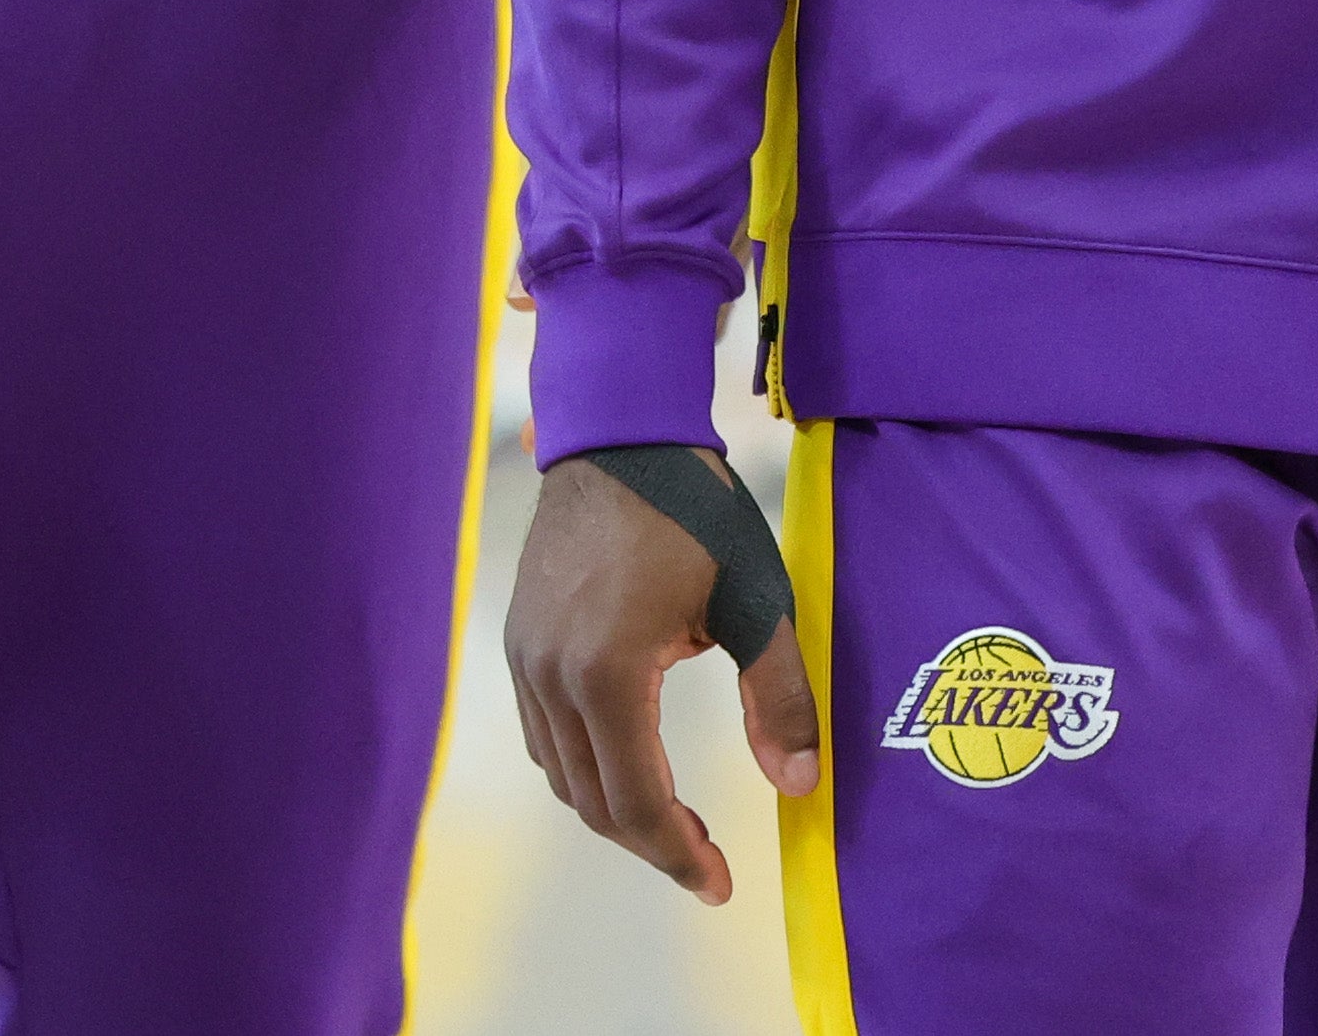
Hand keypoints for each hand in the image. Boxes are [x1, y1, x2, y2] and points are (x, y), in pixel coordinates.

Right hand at [504, 449, 820, 902]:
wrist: (620, 432)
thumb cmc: (694, 511)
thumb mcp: (754, 598)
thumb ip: (779, 696)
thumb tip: (798, 787)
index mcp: (608, 674)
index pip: (637, 804)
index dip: (680, 856)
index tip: (719, 884)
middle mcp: (551, 676)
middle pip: (593, 803)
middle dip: (652, 843)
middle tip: (706, 858)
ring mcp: (526, 657)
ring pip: (561, 774)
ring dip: (616, 808)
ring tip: (675, 816)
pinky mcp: (518, 637)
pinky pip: (544, 733)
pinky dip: (584, 765)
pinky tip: (629, 756)